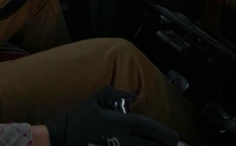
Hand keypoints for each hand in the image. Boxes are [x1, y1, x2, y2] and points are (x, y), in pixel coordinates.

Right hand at [45, 87, 178, 145]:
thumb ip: (114, 94)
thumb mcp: (95, 100)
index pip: (147, 127)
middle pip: (150, 145)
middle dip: (163, 145)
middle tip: (171, 144)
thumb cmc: (79, 120)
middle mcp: (122, 139)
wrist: (62, 139)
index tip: (174, 137)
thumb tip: (131, 96)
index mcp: (118, 122)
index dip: (163, 133)